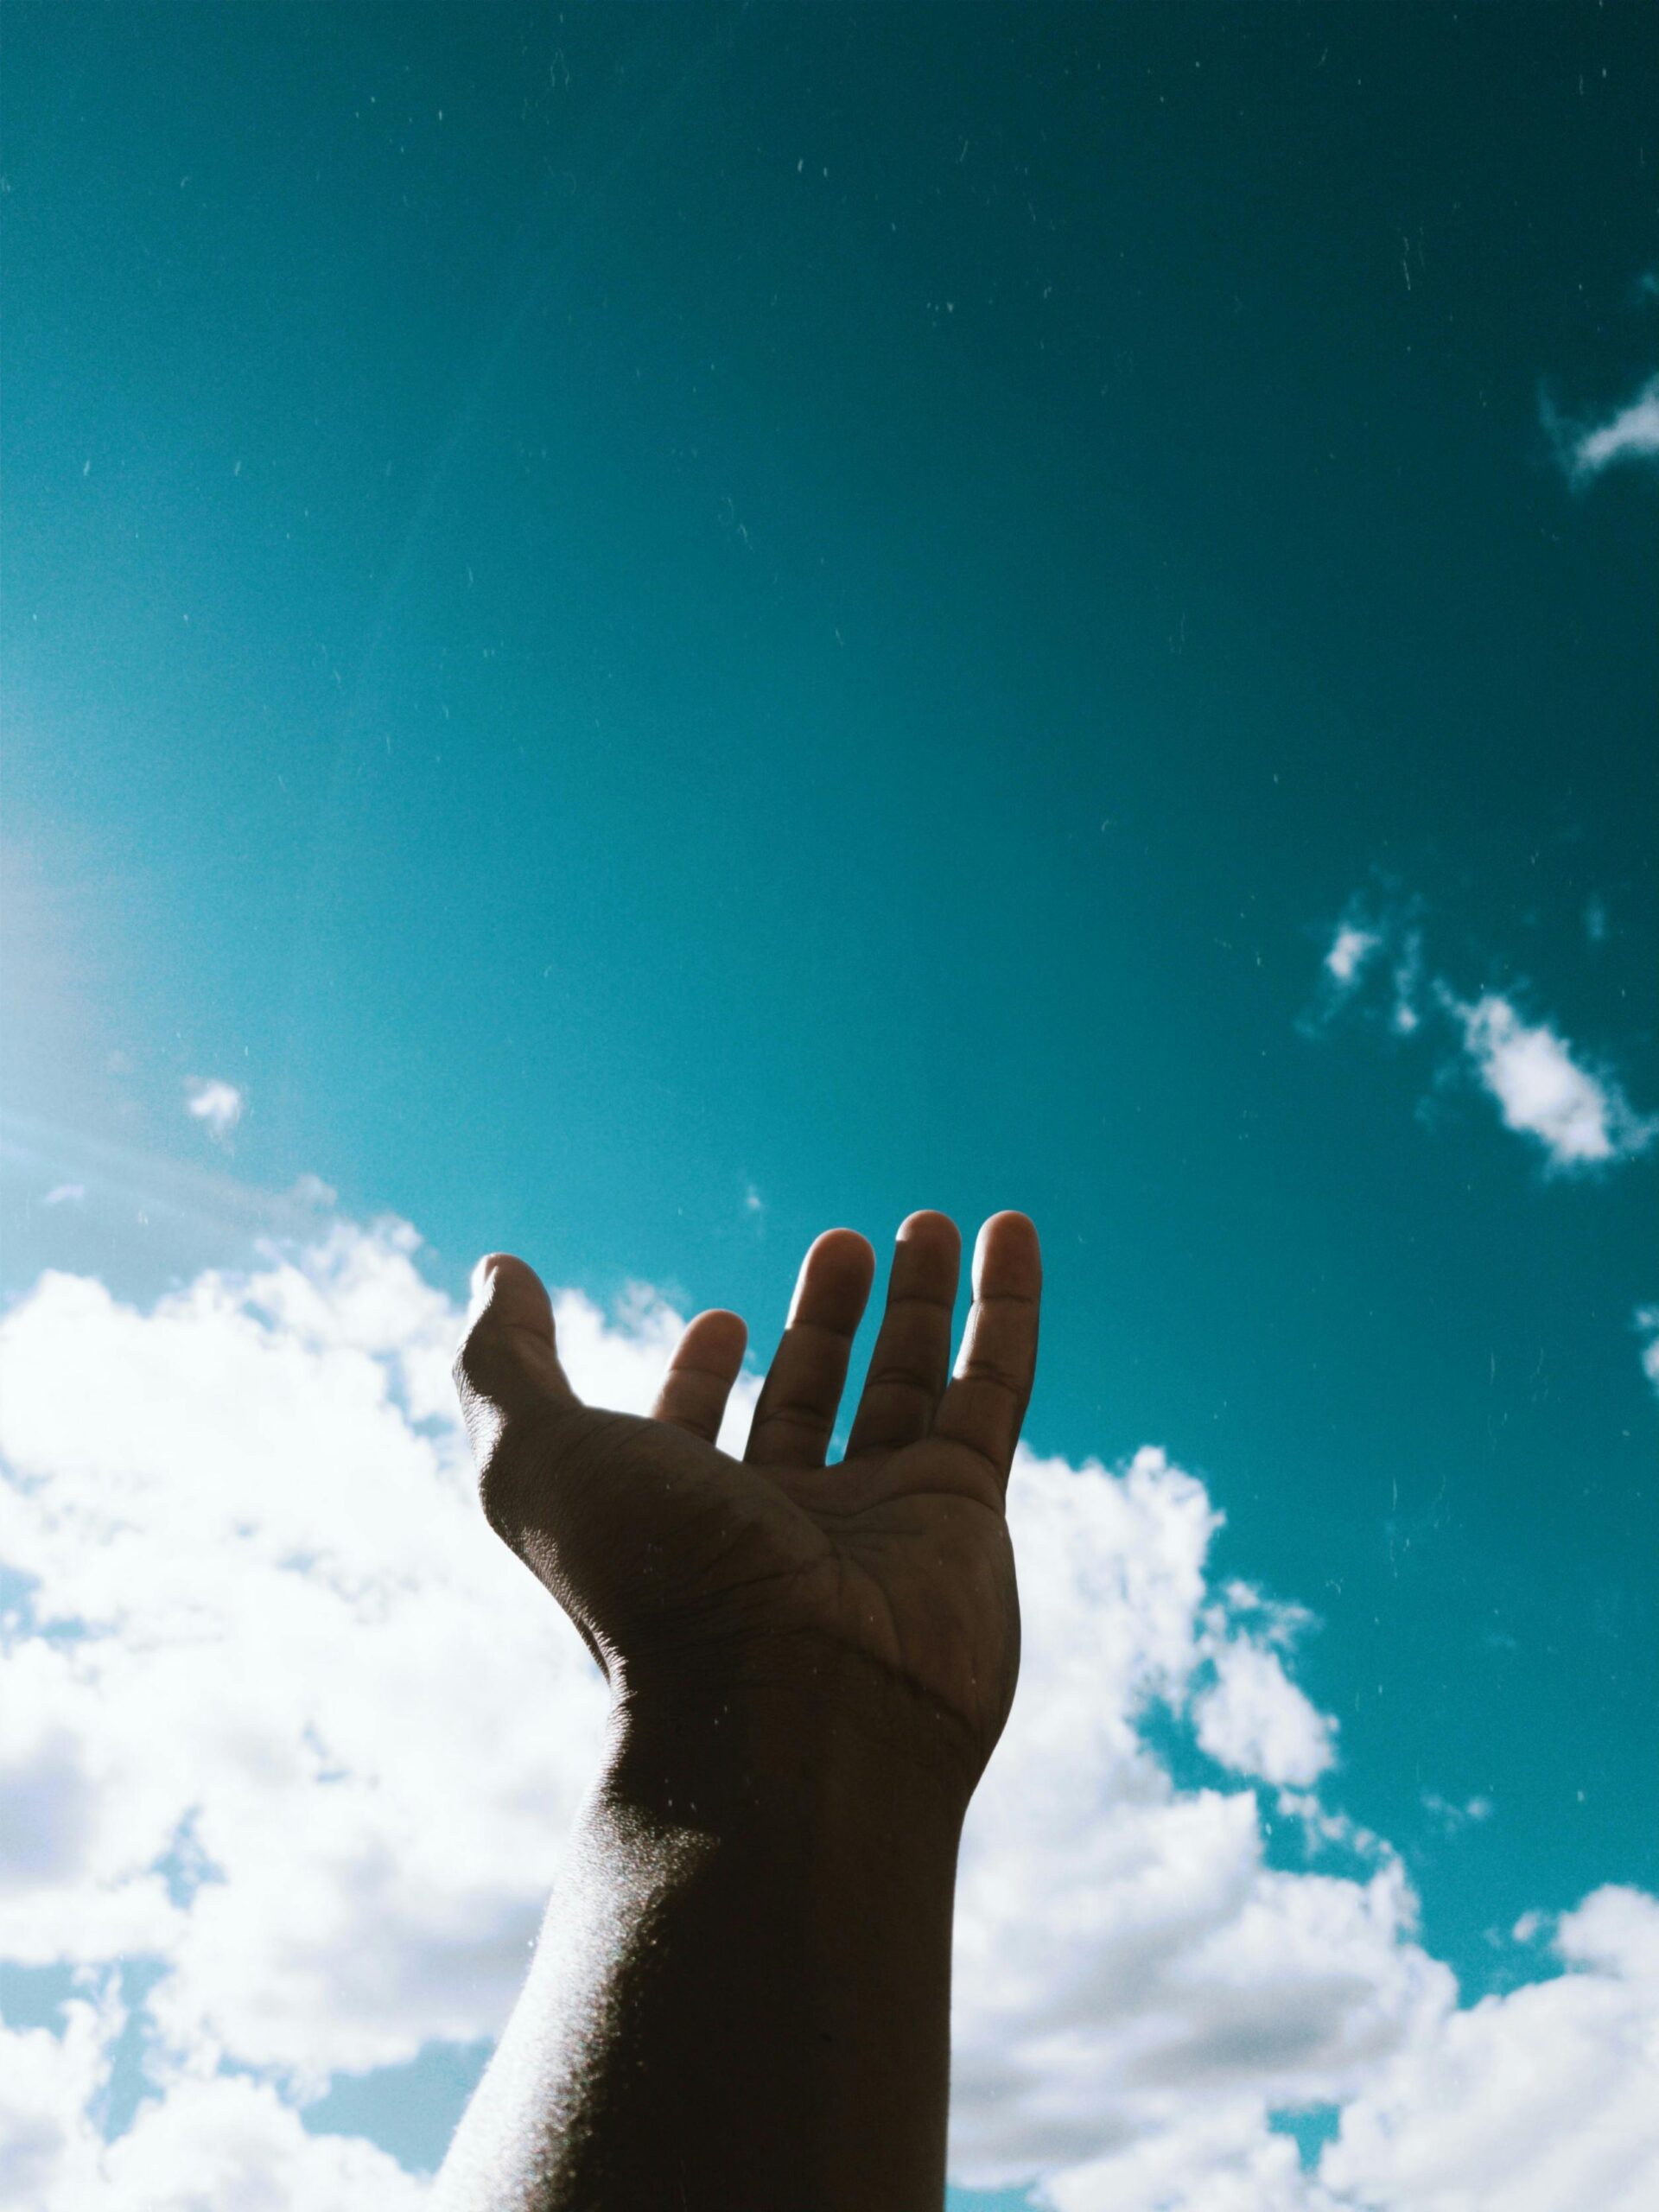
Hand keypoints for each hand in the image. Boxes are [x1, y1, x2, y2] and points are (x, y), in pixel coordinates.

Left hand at [452, 1210, 1040, 1794]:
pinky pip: (993, 1390)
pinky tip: (1006, 1229)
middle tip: (842, 1244)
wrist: (789, 1712)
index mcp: (682, 1519)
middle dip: (825, 1321)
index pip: (697, 1437)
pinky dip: (1004, 1308)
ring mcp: (881, 1520)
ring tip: (922, 1222)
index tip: (720, 1325)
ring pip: (907, 1388)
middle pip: (812, 1399)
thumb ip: (504, 1362)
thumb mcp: (535, 1458)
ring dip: (916, 1304)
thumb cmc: (648, 1587)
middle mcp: (782, 1523)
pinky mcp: (966, 1511)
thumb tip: (497, 1271)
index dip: (703, 1379)